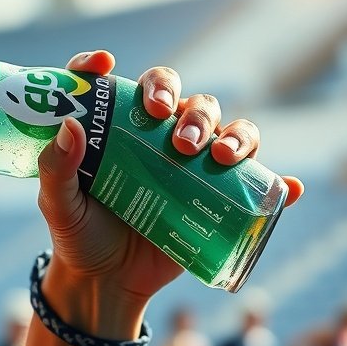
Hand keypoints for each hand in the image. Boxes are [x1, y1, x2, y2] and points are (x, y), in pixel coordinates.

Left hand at [36, 51, 303, 301]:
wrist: (104, 282)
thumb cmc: (79, 235)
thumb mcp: (59, 206)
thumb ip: (58, 168)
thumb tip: (70, 126)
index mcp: (117, 128)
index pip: (113, 83)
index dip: (103, 65)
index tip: (104, 63)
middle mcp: (158, 135)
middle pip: (183, 99)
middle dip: (186, 108)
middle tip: (177, 136)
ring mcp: (191, 164)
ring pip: (225, 128)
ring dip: (230, 133)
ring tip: (218, 156)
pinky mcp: (216, 196)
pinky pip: (257, 181)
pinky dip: (278, 181)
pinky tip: (288, 186)